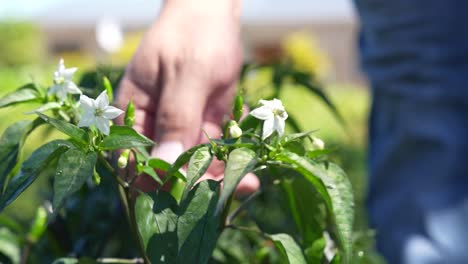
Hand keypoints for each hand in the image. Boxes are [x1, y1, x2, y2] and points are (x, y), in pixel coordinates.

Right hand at [117, 0, 258, 193]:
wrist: (212, 10)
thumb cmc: (193, 33)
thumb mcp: (187, 73)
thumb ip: (176, 118)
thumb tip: (164, 167)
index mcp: (134, 112)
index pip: (139, 161)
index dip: (163, 182)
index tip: (195, 192)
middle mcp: (154, 124)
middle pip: (169, 166)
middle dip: (201, 181)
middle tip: (235, 187)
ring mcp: (180, 124)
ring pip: (196, 162)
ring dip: (222, 173)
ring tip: (249, 181)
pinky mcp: (203, 121)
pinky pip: (215, 148)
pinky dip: (232, 155)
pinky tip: (250, 163)